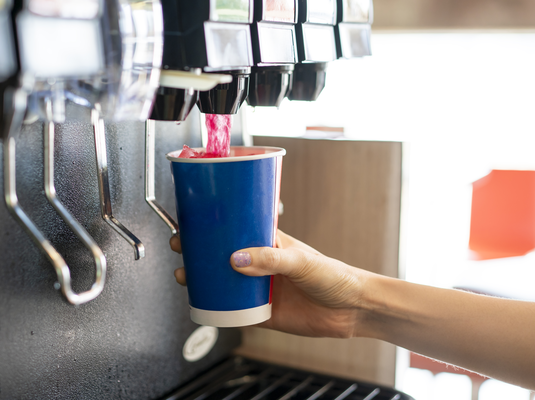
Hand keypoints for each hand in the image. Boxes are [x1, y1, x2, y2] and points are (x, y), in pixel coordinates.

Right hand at [170, 230, 363, 337]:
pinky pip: (232, 311)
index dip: (213, 226)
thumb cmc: (336, 276)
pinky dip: (216, 308)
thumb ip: (271, 259)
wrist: (352, 310)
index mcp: (269, 242)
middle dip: (198, 252)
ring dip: (201, 280)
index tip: (192, 223)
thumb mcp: (302, 261)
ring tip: (185, 277)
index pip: (235, 229)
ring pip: (222, 282)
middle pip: (221, 255)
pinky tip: (204, 305)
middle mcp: (261, 263)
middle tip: (181, 249)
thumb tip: (237, 260)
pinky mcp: (261, 313)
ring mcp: (259, 288)